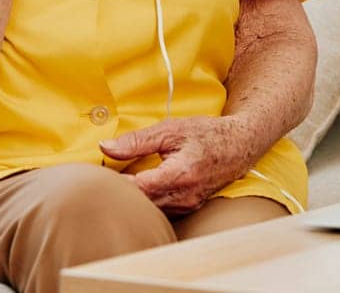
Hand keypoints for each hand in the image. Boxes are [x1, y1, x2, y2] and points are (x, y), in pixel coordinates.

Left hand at [98, 116, 258, 214]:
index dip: (116, 184)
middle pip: (141, 204)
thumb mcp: (170, 129)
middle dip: (121, 192)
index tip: (100, 174)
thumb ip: (136, 141)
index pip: (138, 188)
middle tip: (104, 178)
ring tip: (119, 181)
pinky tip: (138, 188)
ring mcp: (187, 205)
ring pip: (150, 210)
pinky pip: (160, 210)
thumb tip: (105, 148)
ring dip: (134, 198)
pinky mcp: (188, 208)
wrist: (239, 145)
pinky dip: (147, 200)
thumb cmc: (206, 134)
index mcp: (180, 174)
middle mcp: (184, 196)